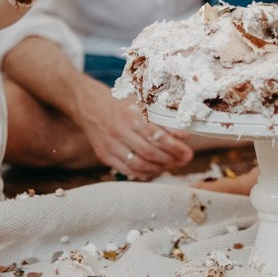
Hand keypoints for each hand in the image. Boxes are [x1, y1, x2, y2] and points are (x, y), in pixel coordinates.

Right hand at [77, 87, 193, 180]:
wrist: (89, 105)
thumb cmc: (120, 104)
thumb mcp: (141, 104)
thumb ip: (162, 119)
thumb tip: (184, 135)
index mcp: (130, 114)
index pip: (157, 136)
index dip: (175, 147)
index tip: (187, 152)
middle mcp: (118, 131)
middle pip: (149, 153)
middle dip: (170, 159)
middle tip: (184, 160)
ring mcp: (110, 145)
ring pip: (139, 165)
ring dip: (159, 168)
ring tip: (171, 164)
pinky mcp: (104, 155)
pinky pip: (127, 170)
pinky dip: (144, 173)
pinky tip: (154, 169)